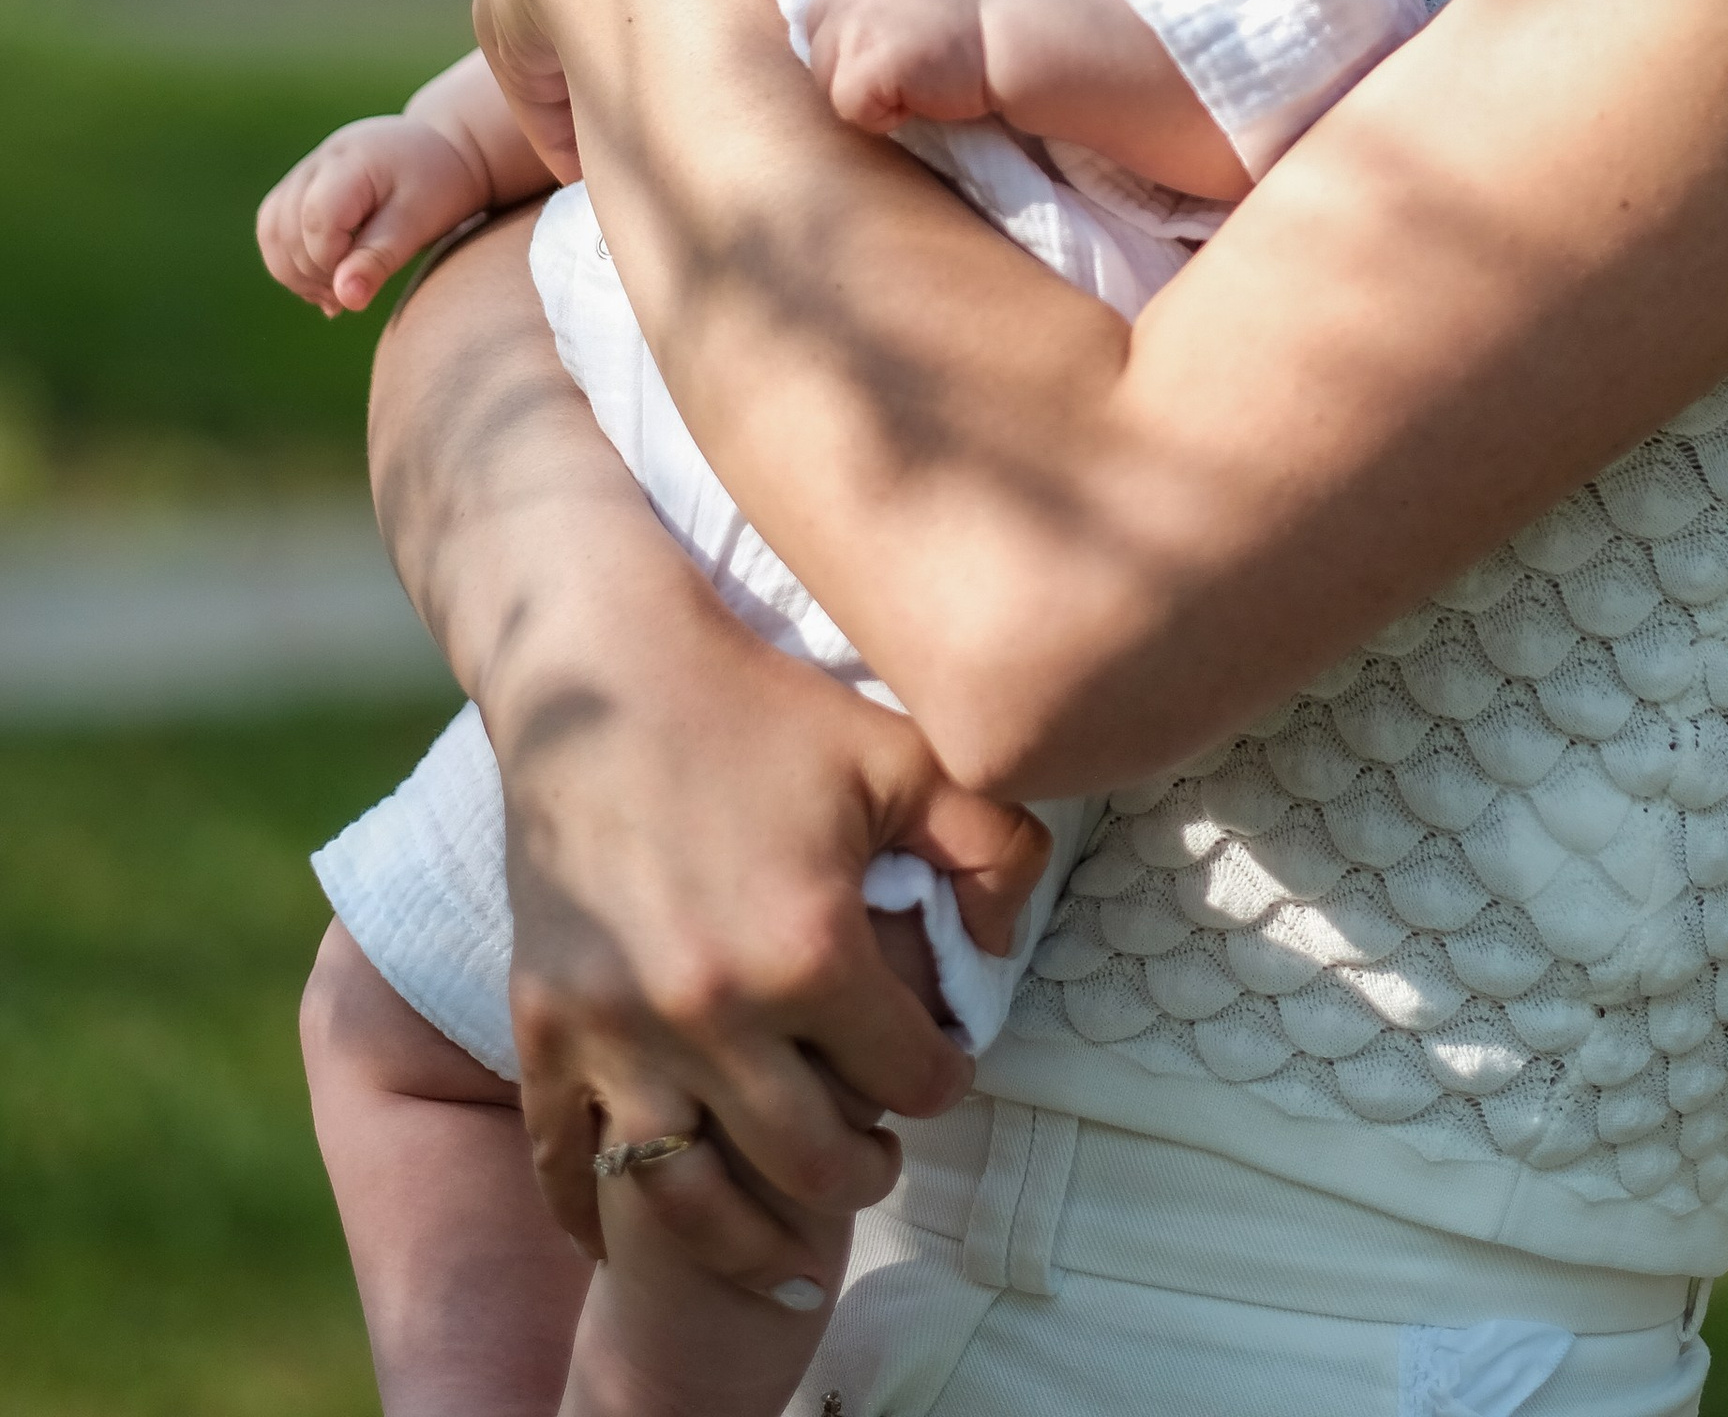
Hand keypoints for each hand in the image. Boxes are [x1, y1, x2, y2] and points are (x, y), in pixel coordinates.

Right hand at [255, 48, 549, 313]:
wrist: (444, 150)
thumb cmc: (438, 185)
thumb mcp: (420, 222)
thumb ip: (379, 258)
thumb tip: (345, 300)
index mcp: (350, 161)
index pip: (316, 220)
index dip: (329, 261)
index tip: (360, 278)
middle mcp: (320, 161)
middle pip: (286, 228)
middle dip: (312, 273)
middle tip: (350, 296)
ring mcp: (306, 171)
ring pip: (272, 230)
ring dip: (295, 272)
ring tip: (334, 295)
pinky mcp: (301, 187)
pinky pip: (274, 227)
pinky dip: (291, 260)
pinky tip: (324, 282)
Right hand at [504, 606, 1050, 1276]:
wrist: (600, 675)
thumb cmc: (763, 707)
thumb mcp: (901, 756)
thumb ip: (990, 843)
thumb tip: (1000, 947)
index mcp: (809, 948)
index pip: (911, 1080)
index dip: (944, 1080)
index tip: (943, 1066)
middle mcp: (711, 1010)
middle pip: (811, 1165)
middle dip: (864, 1169)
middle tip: (876, 1149)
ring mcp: (616, 1029)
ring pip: (689, 1204)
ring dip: (751, 1233)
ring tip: (787, 1222)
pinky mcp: (543, 1026)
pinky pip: (570, 1167)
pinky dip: (604, 1217)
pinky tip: (643, 1234)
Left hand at [803, 0, 1003, 135]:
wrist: (1022, 29)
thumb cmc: (993, 9)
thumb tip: (867, 21)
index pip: (827, 10)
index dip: (858, 42)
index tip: (901, 52)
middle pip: (819, 46)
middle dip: (855, 69)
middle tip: (910, 75)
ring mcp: (853, 21)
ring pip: (828, 81)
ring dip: (870, 94)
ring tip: (922, 84)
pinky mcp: (862, 63)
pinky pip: (850, 108)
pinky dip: (884, 117)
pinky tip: (925, 98)